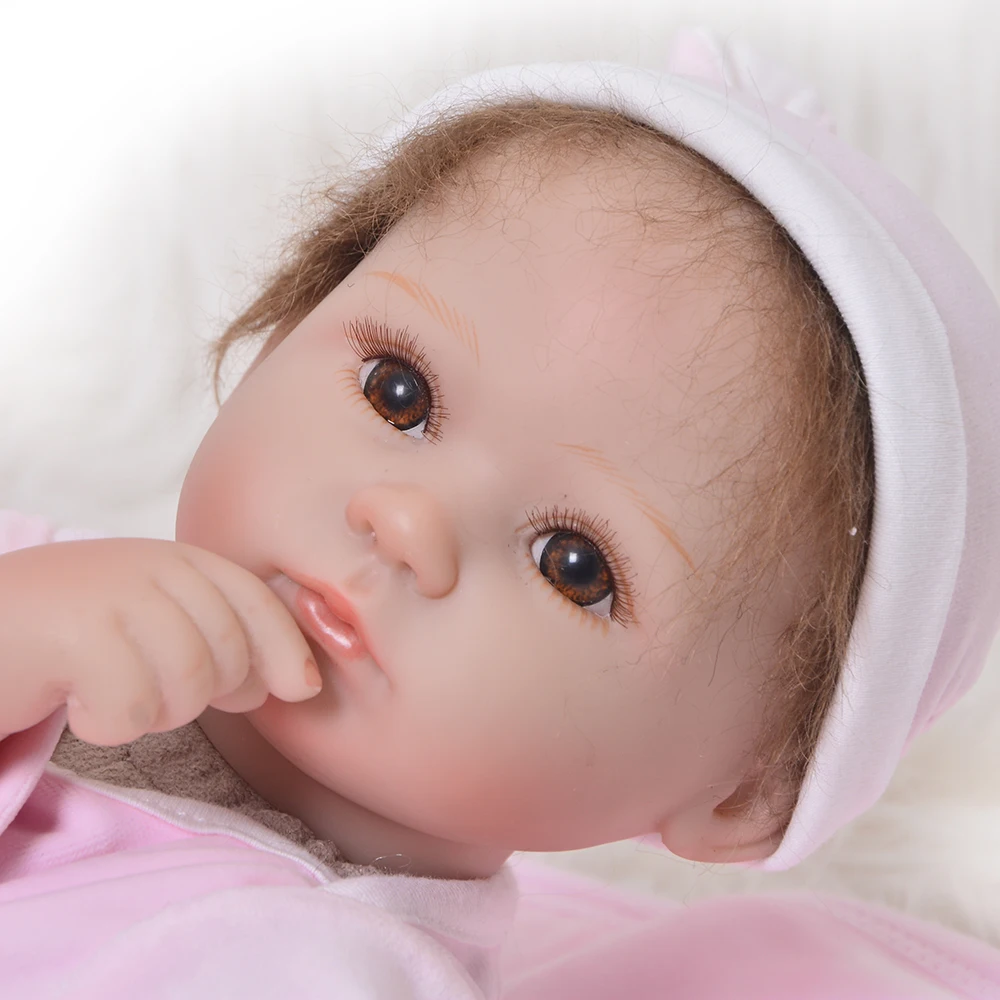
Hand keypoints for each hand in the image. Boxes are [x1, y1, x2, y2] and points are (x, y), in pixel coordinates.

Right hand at [0, 538, 319, 744]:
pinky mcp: (74, 633)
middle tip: (152, 693)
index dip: (286, 648)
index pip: (253, 600)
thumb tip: (293, 683)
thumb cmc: (62, 638)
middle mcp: (149, 566)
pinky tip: (75, 702)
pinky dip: (107, 723)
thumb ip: (216, 639)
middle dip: (207, 692)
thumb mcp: (150, 623)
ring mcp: (112, 593)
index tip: (303, 690)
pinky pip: (132, 707)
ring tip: (111, 695)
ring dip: (156, 711)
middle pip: (227, 650)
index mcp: (173, 559)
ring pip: (188, 681)